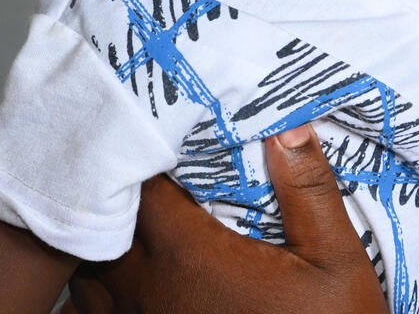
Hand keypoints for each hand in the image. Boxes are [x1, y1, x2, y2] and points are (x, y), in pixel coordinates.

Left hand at [66, 126, 386, 313]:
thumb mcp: (337, 264)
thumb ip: (309, 191)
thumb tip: (288, 126)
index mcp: (187, 255)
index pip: (137, 181)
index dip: (142, 147)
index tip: (159, 125)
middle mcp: (143, 290)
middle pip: (96, 221)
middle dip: (114, 191)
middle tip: (141, 164)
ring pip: (81, 271)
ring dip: (98, 241)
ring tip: (128, 219)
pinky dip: (93, 294)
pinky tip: (126, 280)